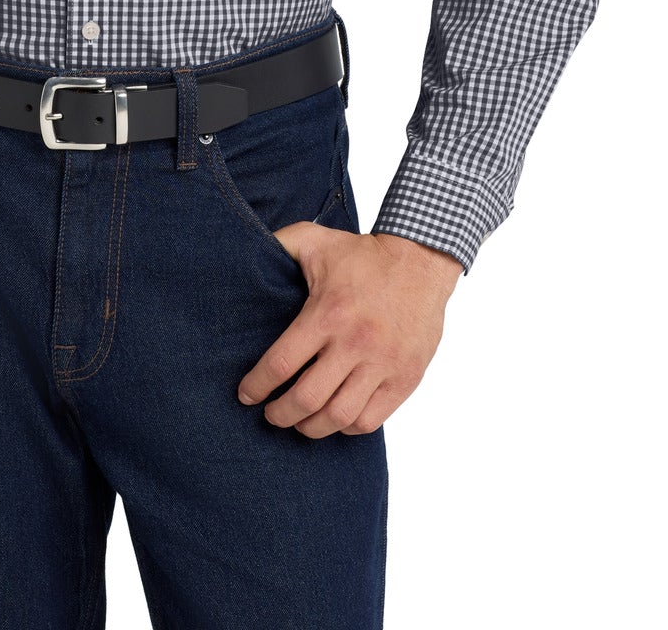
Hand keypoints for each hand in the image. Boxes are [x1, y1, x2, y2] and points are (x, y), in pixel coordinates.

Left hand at [236, 227, 462, 437]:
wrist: (421, 261)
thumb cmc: (363, 254)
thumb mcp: (315, 241)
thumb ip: (279, 245)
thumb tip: (246, 251)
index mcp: (328, 313)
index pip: (282, 363)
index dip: (257, 385)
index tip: (246, 395)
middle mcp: (355, 343)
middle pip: (307, 399)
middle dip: (280, 414)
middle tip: (270, 415)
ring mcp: (383, 364)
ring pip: (339, 417)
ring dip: (311, 428)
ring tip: (299, 422)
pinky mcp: (405, 378)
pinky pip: (371, 420)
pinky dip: (347, 427)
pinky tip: (335, 418)